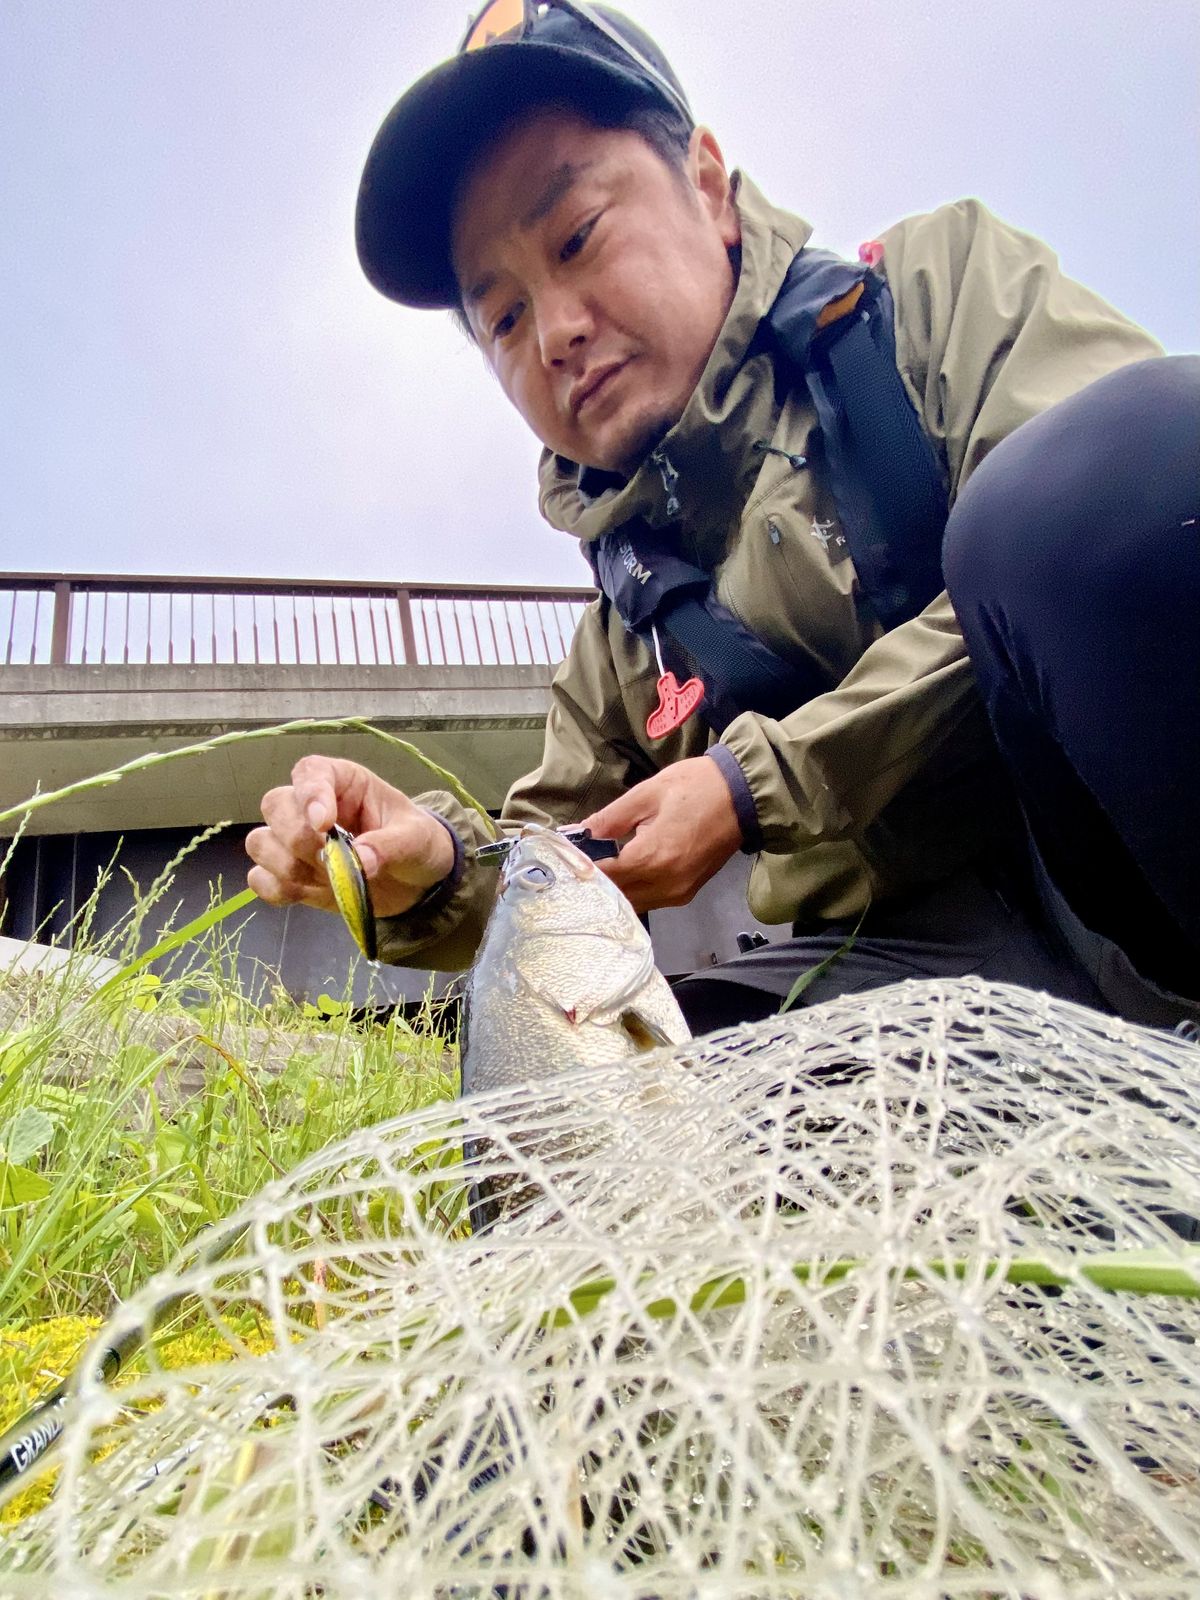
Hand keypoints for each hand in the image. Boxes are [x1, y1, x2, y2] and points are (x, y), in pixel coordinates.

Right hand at [245, 755, 454, 919]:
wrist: (417, 883)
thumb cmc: (417, 843)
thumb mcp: (415, 838)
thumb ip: (389, 846)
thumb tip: (360, 862)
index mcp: (343, 781)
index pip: (310, 772)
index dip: (309, 794)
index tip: (324, 823)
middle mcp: (310, 806)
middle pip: (274, 806)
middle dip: (298, 838)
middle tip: (331, 860)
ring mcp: (295, 842)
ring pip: (260, 842)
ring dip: (287, 866)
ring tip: (327, 879)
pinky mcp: (291, 875)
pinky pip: (260, 879)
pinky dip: (278, 890)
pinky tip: (309, 893)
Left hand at [580, 757, 740, 912]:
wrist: (745, 795)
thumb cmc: (696, 787)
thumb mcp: (646, 794)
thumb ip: (608, 819)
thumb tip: (576, 835)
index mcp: (652, 859)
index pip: (601, 877)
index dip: (578, 870)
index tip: (560, 859)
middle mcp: (664, 885)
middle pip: (614, 897)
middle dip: (591, 884)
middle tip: (571, 867)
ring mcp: (678, 893)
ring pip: (631, 904)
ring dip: (610, 892)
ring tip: (592, 871)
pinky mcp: (687, 893)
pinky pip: (649, 900)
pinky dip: (630, 892)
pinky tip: (619, 875)